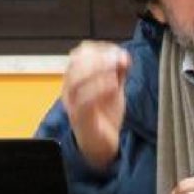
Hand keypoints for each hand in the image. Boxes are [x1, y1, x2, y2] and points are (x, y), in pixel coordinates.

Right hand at [61, 41, 130, 168]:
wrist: (100, 144)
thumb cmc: (104, 114)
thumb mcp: (113, 88)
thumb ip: (118, 72)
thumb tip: (123, 55)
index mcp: (76, 78)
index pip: (79, 53)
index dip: (99, 48)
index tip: (118, 51)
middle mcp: (70, 88)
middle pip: (76, 63)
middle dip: (100, 57)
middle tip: (119, 60)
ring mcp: (73, 103)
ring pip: (76, 80)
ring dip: (99, 71)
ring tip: (115, 73)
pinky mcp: (80, 118)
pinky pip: (84, 101)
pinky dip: (99, 89)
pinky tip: (114, 86)